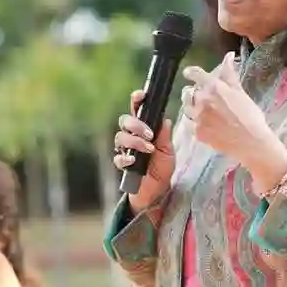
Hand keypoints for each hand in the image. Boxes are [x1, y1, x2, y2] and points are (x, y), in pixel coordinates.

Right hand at [112, 90, 175, 212]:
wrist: (157, 190)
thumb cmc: (162, 167)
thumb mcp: (168, 151)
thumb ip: (164, 136)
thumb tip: (165, 119)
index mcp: (143, 129)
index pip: (137, 110)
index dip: (136, 100)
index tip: (141, 95)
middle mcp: (131, 136)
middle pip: (125, 121)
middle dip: (136, 125)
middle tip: (149, 134)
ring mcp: (125, 149)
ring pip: (120, 137)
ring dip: (135, 141)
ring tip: (149, 149)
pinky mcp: (122, 164)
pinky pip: (118, 156)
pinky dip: (126, 157)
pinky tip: (134, 161)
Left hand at [181, 54, 286, 190]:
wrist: (252, 142)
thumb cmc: (251, 116)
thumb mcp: (241, 92)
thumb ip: (230, 73)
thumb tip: (228, 55)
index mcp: (214, 87)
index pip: (195, 74)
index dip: (190, 72)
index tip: (188, 73)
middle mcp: (202, 100)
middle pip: (189, 91)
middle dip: (194, 92)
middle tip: (203, 97)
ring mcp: (198, 117)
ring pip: (187, 107)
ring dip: (192, 105)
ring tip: (202, 110)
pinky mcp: (197, 132)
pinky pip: (190, 123)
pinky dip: (195, 121)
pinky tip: (205, 124)